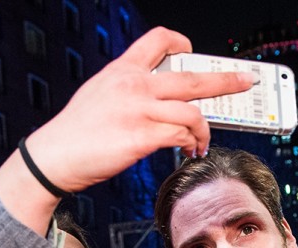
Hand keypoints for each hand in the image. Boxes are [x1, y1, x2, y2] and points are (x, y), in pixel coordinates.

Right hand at [0, 26, 254, 231]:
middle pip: (191, 76)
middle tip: (245, 80)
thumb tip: (157, 99)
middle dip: (226, 79)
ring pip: (192, 111)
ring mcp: (138, 110)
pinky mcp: (141, 136)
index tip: (193, 51)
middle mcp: (134, 85)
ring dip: (204, 129)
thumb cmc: (74, 133)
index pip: (158, 40)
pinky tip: (189, 151)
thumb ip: (128, 90)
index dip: (181, 43)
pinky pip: (181, 135)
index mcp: (122, 70)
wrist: (53, 157)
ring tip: (201, 142)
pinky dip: (191, 144)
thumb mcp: (99, 95)